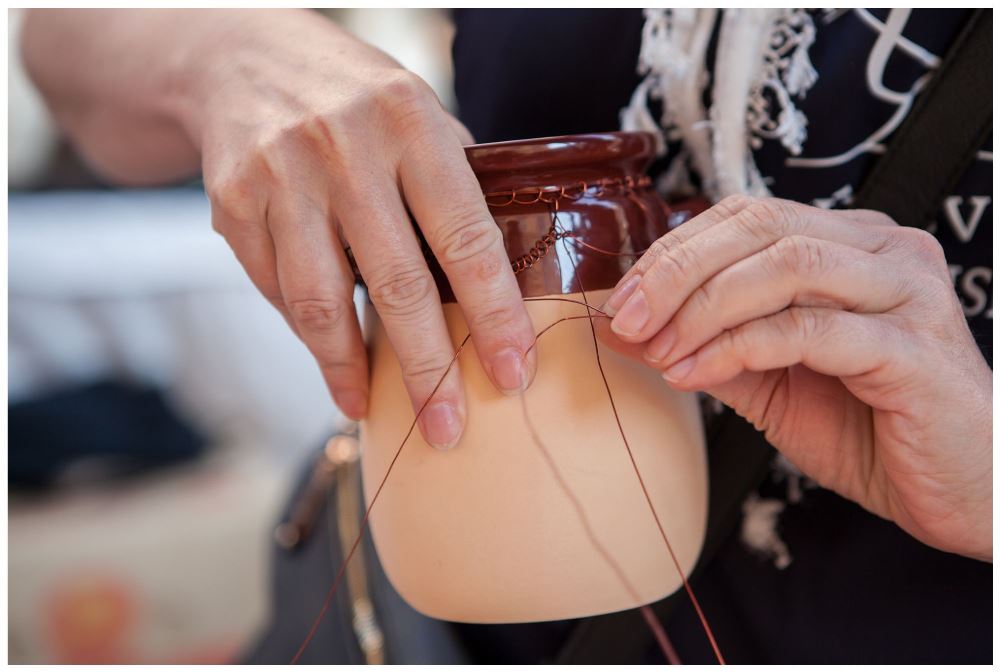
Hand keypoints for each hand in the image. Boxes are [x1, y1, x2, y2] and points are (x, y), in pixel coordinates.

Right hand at [183, 11, 535, 446]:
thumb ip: (453, 184)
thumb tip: (495, 282)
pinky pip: (276, 290)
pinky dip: (309, 332)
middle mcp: (343, 147)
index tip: (513, 372)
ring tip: (376, 410)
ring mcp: (280, 176)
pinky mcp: (232, 203)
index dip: (494, 314)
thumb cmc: (352, 97)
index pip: (466, 235)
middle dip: (428, 369)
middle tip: (448, 427)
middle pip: (396, 284)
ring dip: (351, 369)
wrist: (240, 57)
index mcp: (410, 123)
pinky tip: (331, 357)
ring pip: (322, 301)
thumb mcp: (417, 114)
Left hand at [596, 195, 991, 560]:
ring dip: (702, 307)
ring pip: (785, 267)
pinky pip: (807, 331)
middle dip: (676, 271)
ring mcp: (905, 292)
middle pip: (759, 227)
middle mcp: (883, 251)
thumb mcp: (768, 380)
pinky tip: (694, 373)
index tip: (621, 299)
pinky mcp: (911, 347)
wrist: (961, 490)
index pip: (746, 217)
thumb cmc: (869, 428)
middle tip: (626, 318)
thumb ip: (702, 343)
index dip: (673, 251)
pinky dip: (736, 348)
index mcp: (850, 244)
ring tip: (657, 348)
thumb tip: (620, 327)